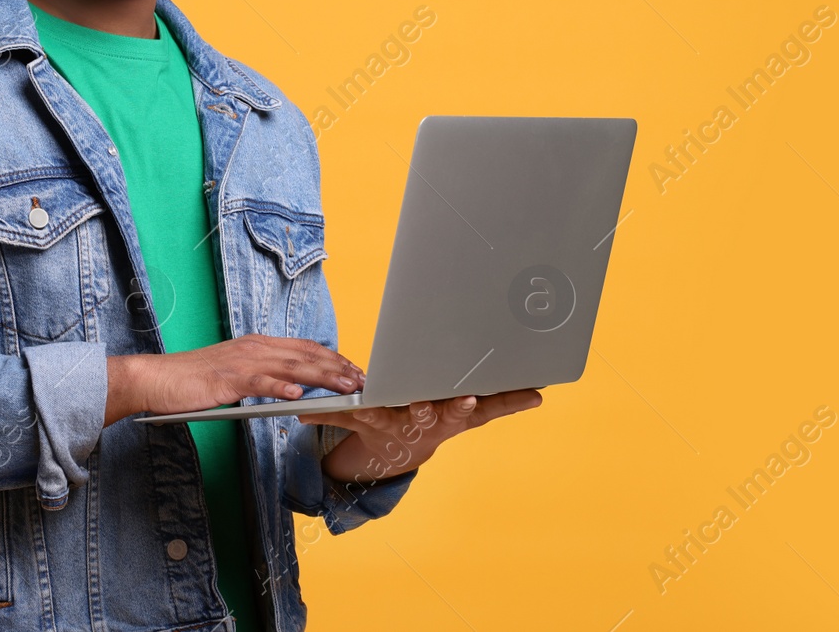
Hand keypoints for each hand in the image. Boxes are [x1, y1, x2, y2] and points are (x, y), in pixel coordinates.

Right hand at [105, 335, 364, 424]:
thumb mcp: (235, 374)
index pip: (305, 348)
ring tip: (345, 387)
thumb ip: (264, 376)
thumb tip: (293, 387)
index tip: (355, 371)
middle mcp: (254, 347)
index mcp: (257, 345)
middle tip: (363, 381)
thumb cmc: (194, 381)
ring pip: (290, 366)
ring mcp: (241, 362)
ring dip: (322, 376)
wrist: (156, 379)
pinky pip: (259, 381)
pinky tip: (298, 394)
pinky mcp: (226, 379)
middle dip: (338, 368)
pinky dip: (280, 386)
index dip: (333, 358)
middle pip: (305, 355)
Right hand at [296, 388, 542, 483]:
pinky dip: (517, 399)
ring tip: (529, 393)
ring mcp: (455, 418)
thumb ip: (331, 414)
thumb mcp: (358, 420)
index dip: (424, 411)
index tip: (430, 407)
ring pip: (480, 410)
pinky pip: (497, 407)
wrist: (404, 447)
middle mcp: (434, 420)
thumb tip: (299, 411)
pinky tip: (539, 391)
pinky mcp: (471, 414)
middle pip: (448, 413)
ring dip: (504, 401)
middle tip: (471, 398)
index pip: (415, 416)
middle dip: (460, 405)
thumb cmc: (382, 424)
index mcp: (407, 420)